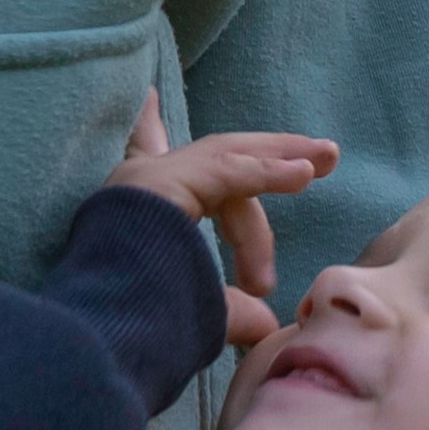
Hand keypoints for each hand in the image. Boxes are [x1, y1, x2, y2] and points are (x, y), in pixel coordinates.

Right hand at [113, 92, 328, 354]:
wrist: (103, 331)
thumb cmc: (139, 327)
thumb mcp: (196, 313)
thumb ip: (231, 311)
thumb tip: (267, 325)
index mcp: (140, 213)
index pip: (147, 163)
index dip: (147, 128)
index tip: (148, 98)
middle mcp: (140, 187)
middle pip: (213, 161)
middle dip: (268, 155)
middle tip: (320, 157)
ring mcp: (150, 179)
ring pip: (227, 159)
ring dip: (280, 161)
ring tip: (325, 161)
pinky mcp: (166, 182)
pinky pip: (229, 173)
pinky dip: (269, 171)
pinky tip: (304, 174)